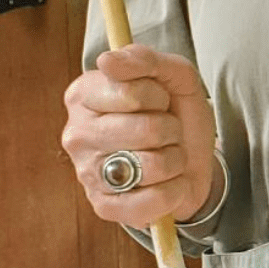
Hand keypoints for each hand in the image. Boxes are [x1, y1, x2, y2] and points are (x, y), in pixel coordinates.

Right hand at [61, 43, 216, 228]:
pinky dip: (173, 190)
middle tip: (166, 128)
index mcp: (84, 94)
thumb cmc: (175, 110)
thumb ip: (144, 59)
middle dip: (170, 128)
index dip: (158, 95)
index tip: (159, 97)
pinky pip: (152, 201)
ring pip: (151, 166)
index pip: (130, 91)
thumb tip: (106, 59)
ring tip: (167, 153)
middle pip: (145, 129)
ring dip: (174, 158)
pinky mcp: (103, 208)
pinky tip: (167, 182)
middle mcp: (76, 133)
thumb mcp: (173, 74)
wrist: (192, 157)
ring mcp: (86, 174)